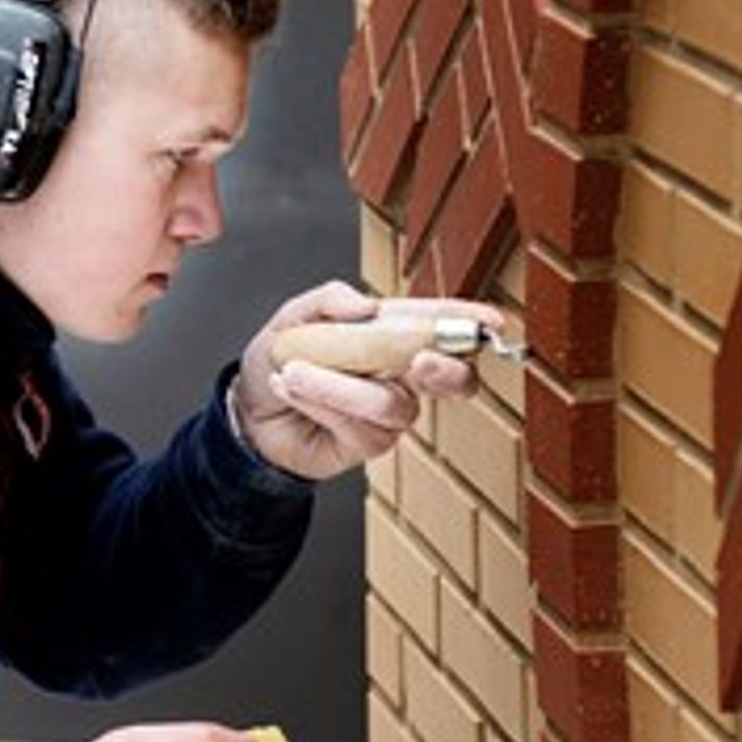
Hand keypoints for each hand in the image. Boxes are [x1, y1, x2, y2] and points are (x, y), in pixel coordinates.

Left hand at [230, 281, 504, 480]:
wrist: (250, 411)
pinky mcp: (370, 441)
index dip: (467, 322)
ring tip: (294, 371)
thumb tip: (365, 306)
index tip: (491, 322)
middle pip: (451, 377)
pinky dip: (321, 402)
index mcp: (389, 332)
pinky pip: (360, 424)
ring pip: (392, 403)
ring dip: (339, 385)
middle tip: (421, 360)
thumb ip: (326, 300)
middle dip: (445, 369)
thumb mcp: (293, 317)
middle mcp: (399, 373)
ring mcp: (388, 410)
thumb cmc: (280, 359)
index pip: (438, 324)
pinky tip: (293, 389)